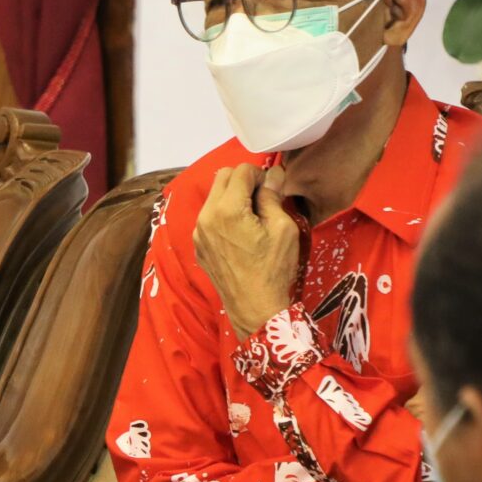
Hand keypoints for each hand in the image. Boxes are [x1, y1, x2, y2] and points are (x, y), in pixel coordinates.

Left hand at [193, 165, 305, 337]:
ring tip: (253, 217)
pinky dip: (224, 215)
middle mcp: (205, 217)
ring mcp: (198, 233)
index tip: (272, 190)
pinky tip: (241, 233)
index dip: (260, 175)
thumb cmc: (273, 269)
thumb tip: (272, 175)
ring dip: (233, 197)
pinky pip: (209, 217)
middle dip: (243, 181)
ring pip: (214, 196)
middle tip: (263, 199)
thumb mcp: (282, 228)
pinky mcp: (199, 246)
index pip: (241, 171)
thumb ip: (272, 196)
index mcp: (226, 209)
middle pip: (222, 177)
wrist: (255, 309)